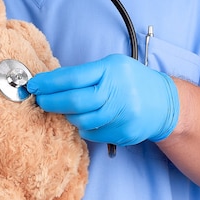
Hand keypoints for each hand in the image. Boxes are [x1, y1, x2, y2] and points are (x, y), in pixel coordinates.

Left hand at [26, 54, 178, 145]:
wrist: (165, 103)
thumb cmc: (133, 81)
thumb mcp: (113, 66)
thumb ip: (86, 74)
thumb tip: (51, 83)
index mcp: (112, 70)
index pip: (72, 77)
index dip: (49, 83)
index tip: (34, 85)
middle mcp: (118, 91)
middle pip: (74, 101)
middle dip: (51, 101)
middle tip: (40, 101)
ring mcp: (122, 114)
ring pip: (81, 120)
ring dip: (67, 115)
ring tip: (64, 109)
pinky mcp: (123, 132)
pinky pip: (92, 133)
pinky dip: (84, 127)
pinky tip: (85, 119)